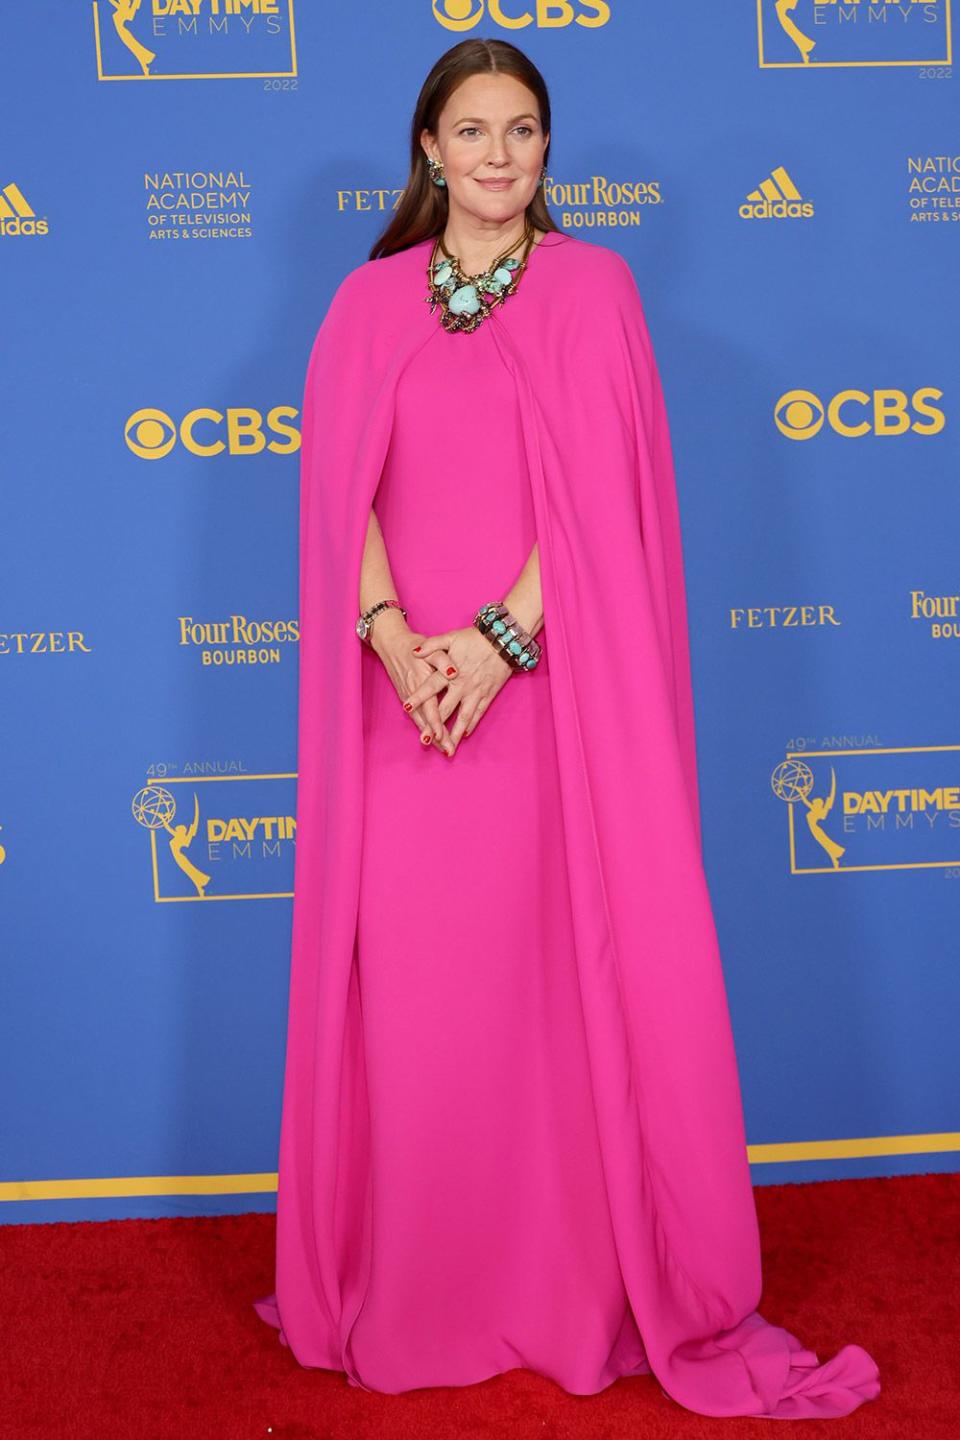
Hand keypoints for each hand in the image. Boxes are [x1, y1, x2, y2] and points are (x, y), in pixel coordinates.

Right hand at [370, 616, 456, 754]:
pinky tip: (431, 736)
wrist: (391, 644)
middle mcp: (413, 693)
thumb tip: (454, 672)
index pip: (430, 708)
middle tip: (448, 751)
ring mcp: (408, 696)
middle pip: (425, 720)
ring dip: (430, 735)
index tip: (443, 737)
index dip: (436, 724)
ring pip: (419, 721)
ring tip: (442, 749)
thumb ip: (443, 660)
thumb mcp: (430, 648)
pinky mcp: (406, 696)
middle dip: (437, 737)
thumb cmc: (414, 646)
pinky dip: (424, 727)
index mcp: (421, 682)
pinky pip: (416, 716)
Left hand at [405, 625, 513, 756]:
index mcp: (450, 672)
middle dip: (435, 726)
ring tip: (448, 749)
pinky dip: (471, 724)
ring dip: (455, 734)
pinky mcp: (488, 695)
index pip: (430, 687)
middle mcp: (462, 685)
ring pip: (463, 717)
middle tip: (425, 740)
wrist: (503, 640)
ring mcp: (476, 692)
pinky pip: (478, 713)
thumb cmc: (475, 638)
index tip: (407, 707)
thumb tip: (415, 652)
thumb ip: (432, 645)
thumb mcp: (452, 637)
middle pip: (445, 709)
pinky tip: (465, 734)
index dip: (419, 697)